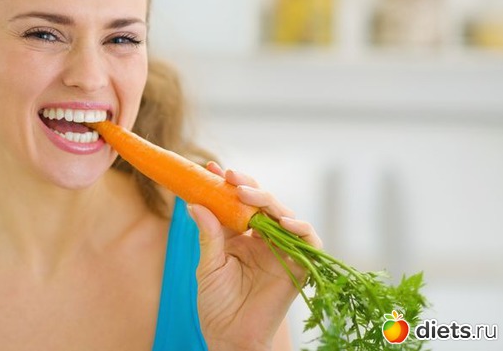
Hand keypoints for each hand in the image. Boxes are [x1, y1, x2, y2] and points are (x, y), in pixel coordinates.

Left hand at [189, 162, 321, 350]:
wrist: (230, 337)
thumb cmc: (217, 304)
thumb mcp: (208, 265)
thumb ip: (208, 235)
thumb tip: (194, 203)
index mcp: (241, 235)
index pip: (237, 202)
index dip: (227, 184)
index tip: (211, 168)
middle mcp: (263, 238)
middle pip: (262, 203)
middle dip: (247, 186)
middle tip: (229, 176)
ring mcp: (282, 249)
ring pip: (283, 214)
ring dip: (266, 200)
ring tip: (244, 193)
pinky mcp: (300, 265)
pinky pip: (308, 240)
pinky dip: (300, 228)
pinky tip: (283, 221)